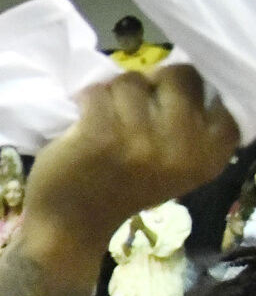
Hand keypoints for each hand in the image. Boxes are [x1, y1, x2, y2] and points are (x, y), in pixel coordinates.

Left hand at [26, 65, 239, 246]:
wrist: (74, 225)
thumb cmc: (125, 187)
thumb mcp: (177, 162)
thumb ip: (191, 125)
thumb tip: (182, 70)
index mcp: (210, 154)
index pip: (222, 96)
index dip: (194, 89)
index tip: (171, 103)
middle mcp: (183, 148)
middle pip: (178, 75)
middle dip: (152, 82)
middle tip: (133, 105)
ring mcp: (141, 142)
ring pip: (132, 80)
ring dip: (113, 93)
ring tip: (105, 119)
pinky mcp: (100, 136)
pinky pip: (98, 91)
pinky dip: (87, 99)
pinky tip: (83, 122)